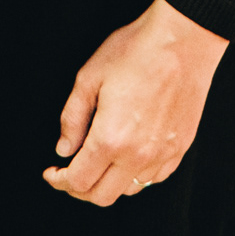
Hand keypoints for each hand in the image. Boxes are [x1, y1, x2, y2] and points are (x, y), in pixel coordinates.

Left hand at [42, 0, 227, 206]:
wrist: (182, 40)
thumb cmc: (136, 51)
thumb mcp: (89, 77)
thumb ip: (72, 118)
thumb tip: (64, 148)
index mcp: (111, 139)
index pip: (79, 180)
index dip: (59, 181)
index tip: (51, 173)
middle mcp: (138, 155)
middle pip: (102, 196)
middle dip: (79, 189)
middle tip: (69, 173)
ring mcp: (162, 155)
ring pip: (129, 190)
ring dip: (108, 183)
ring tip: (98, 163)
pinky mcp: (180, 148)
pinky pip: (154, 178)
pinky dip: (135, 176)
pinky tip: (127, 157)